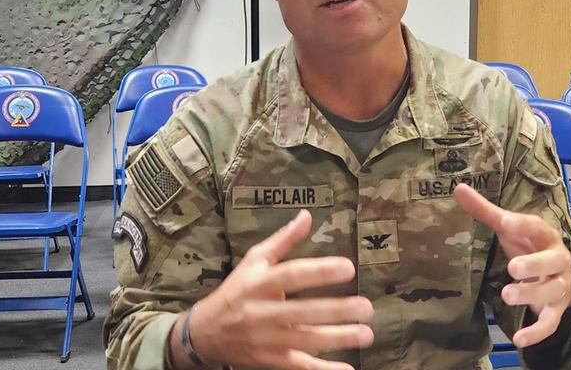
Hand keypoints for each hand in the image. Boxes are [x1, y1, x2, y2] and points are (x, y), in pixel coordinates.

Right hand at [171, 210, 373, 369]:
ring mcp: (266, 339)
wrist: (203, 333)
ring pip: (305, 341)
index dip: (320, 271)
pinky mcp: (270, 360)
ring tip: (365, 334)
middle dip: (336, 311)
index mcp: (260, 283)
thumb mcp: (254, 260)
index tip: (348, 267)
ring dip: (338, 339)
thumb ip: (284, 240)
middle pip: (303, 312)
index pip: (292, 275)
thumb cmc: (236, 291)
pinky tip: (346, 369)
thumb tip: (307, 216)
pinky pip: (298, 366)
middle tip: (366, 307)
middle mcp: (262, 312)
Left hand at [453, 184, 570, 347]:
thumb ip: (485, 211)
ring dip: (531, 295)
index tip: (505, 222)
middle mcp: (557, 260)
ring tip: (507, 295)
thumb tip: (458, 188)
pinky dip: (537, 332)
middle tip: (513, 268)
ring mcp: (559, 286)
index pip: (536, 227)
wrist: (558, 273)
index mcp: (545, 236)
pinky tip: (519, 339)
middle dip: (534, 265)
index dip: (523, 225)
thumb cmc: (529, 246)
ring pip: (551, 292)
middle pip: (552, 262)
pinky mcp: (556, 310)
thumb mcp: (509, 228)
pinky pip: (550, 323)